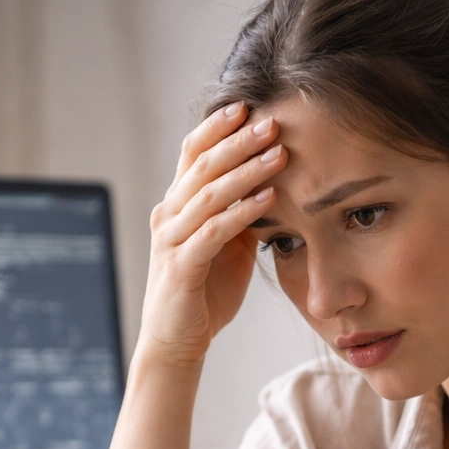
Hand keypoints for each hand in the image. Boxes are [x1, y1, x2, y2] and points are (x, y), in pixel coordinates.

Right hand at [138, 102, 286, 367]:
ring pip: (209, 194)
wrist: (177, 342)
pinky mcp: (181, 267)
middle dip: (239, 141)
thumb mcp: (227, 246)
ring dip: (247, 171)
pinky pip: (214, 231)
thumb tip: (271, 185)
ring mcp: (171, 240)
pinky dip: (242, 212)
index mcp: (177, 205)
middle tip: (272, 121)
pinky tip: (268, 198)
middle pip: (202, 165)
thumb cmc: (204, 294)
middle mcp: (168, 215)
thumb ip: (239, 215)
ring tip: (279, 154)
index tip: (251, 106)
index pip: (194, 153)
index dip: (219, 127)